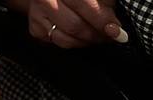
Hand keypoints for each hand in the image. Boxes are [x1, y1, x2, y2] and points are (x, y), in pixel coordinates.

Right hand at [9, 0, 126, 47]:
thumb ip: (103, 1)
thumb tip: (113, 23)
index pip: (85, 6)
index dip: (102, 19)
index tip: (116, 30)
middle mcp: (46, 1)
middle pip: (75, 26)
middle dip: (96, 34)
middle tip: (111, 36)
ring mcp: (37, 16)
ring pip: (66, 39)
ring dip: (86, 41)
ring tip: (99, 37)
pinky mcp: (35, 29)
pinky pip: (58, 43)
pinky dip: (74, 42)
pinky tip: (83, 37)